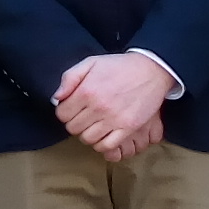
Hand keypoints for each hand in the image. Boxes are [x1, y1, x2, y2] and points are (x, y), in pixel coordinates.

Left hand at [55, 50, 173, 160]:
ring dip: (87, 134)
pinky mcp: (128, 128)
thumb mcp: (90, 63)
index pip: (62, 114)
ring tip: (93, 125)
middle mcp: (98, 107)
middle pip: (73, 128)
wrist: (150, 70)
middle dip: (75, 123)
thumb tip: (57, 98)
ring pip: (88, 139)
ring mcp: (113, 119)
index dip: (65, 112)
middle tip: (84, 116)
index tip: (72, 108)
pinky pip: (107, 146)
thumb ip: (69, 78)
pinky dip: (101, 144)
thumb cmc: (118, 66)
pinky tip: (103, 134)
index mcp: (86, 91)